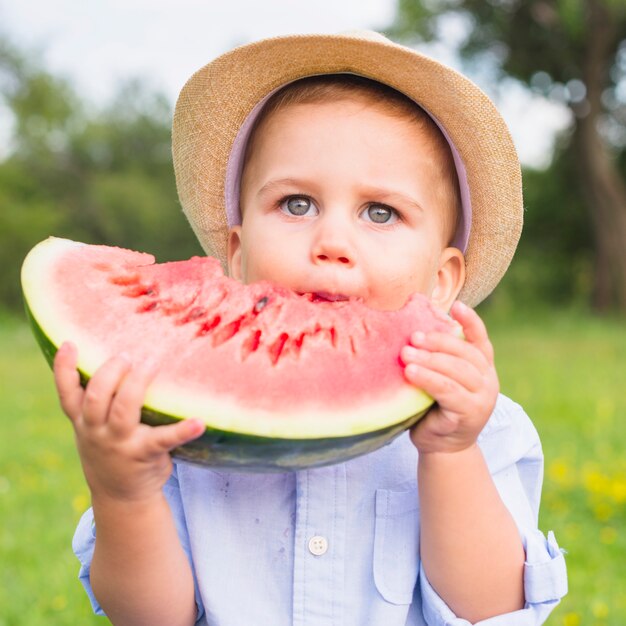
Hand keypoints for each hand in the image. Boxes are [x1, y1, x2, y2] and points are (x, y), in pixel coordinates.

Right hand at [53, 342, 203, 503]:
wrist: (120, 496)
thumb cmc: (110, 448)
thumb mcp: (92, 428)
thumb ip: (93, 401)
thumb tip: (111, 354)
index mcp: (82, 421)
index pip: (67, 392)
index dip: (64, 368)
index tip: (70, 343)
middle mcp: (96, 431)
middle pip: (96, 397)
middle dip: (111, 372)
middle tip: (128, 355)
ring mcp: (120, 444)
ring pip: (123, 411)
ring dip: (137, 385)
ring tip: (152, 363)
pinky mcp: (145, 454)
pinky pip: (164, 440)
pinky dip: (183, 430)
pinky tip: (199, 422)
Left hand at [400, 301, 498, 453]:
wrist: (442, 447)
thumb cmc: (435, 407)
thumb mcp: (440, 378)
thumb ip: (438, 358)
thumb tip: (414, 329)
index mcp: (483, 366)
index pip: (480, 339)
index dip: (470, 321)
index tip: (456, 306)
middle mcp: (488, 380)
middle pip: (464, 352)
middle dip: (437, 342)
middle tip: (412, 337)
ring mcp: (483, 397)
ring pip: (456, 370)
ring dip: (429, 359)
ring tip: (405, 354)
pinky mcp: (470, 413)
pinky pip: (448, 390)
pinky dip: (428, 379)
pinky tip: (411, 372)